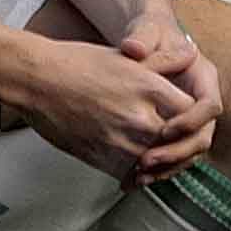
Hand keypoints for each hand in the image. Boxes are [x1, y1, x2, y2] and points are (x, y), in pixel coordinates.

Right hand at [15, 30, 221, 181]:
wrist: (39, 80)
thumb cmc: (77, 64)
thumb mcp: (125, 56)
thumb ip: (163, 60)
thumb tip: (190, 55)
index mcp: (150, 88)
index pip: (192, 111)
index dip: (191, 116)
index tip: (183, 116)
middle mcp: (141, 117)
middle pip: (178, 141)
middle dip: (177, 141)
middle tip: (172, 141)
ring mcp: (122, 141)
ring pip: (156, 161)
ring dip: (157, 161)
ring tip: (152, 155)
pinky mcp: (104, 159)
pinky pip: (131, 175)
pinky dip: (134, 173)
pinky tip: (131, 167)